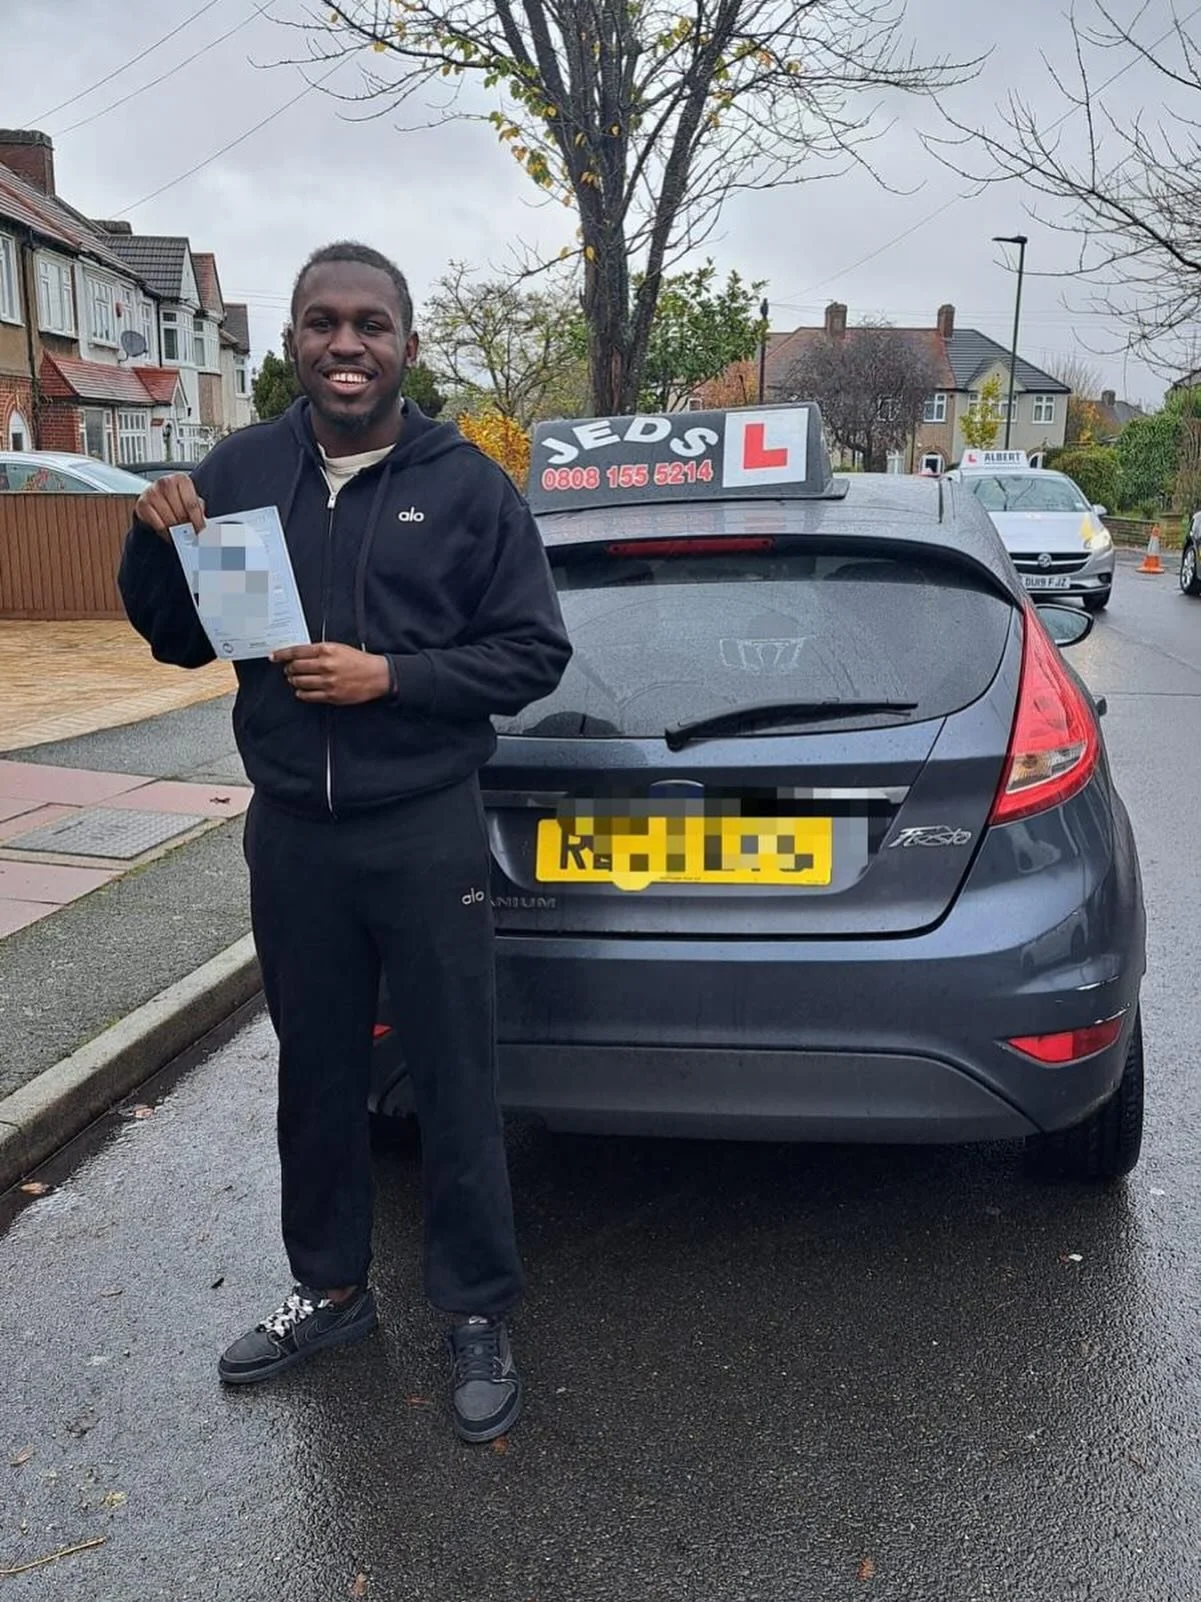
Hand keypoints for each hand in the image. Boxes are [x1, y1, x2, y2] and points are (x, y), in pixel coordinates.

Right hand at [135, 473, 204, 538]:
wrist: (155, 496)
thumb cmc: (176, 497)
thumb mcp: (190, 498)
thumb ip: (198, 508)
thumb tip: (203, 522)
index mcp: (181, 479)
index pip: (192, 504)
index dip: (197, 521)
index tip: (200, 531)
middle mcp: (165, 483)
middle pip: (180, 513)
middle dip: (187, 527)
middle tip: (191, 534)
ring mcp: (152, 492)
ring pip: (169, 520)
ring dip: (176, 531)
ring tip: (181, 535)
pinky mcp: (142, 504)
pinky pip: (157, 524)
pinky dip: (164, 532)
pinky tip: (169, 533)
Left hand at [270, 643, 390, 705]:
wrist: (377, 675)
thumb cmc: (359, 661)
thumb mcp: (339, 648)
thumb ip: (319, 651)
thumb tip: (300, 655)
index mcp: (327, 650)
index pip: (297, 651)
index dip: (282, 654)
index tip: (274, 656)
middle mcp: (325, 665)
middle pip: (296, 667)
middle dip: (288, 668)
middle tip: (288, 669)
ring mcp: (328, 682)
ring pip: (300, 682)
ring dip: (294, 681)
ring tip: (295, 679)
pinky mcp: (331, 696)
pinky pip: (309, 696)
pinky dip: (301, 693)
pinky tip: (301, 691)